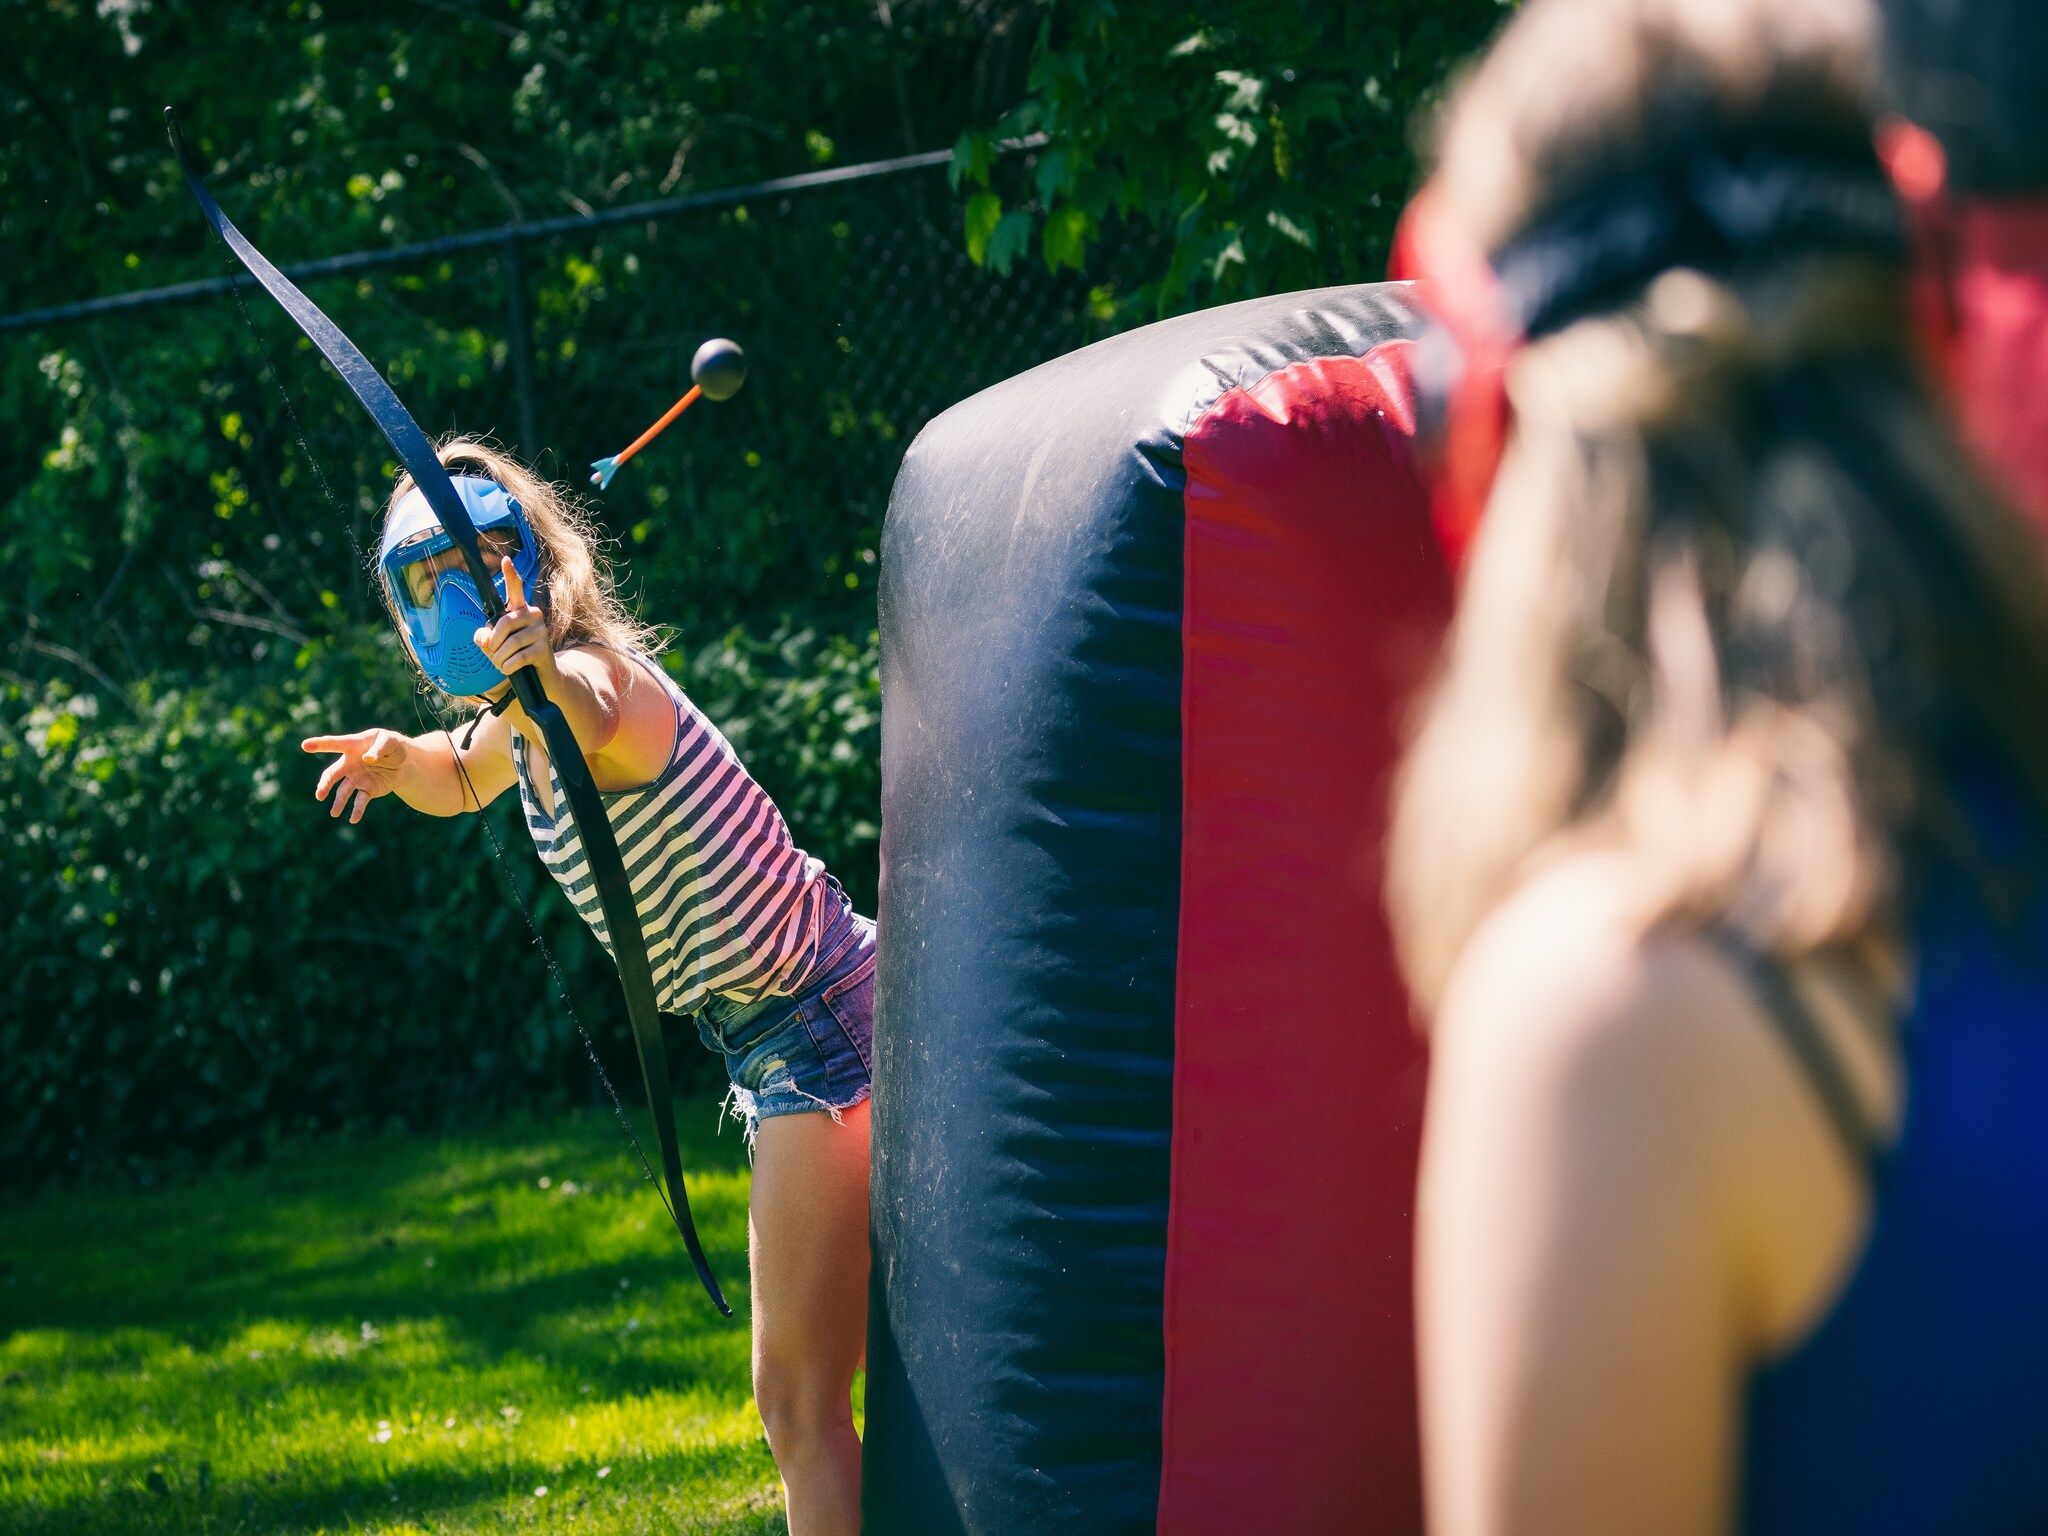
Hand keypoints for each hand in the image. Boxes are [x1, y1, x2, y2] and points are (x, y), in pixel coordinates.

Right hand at [301, 729, 409, 823]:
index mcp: (352, 746)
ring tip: (334, 813)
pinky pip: (360, 800)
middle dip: (325, 784)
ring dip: (339, 802)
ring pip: (343, 791)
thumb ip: (378, 749)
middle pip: (333, 774)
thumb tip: (367, 759)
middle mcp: (349, 764)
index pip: (333, 744)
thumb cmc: (392, 745)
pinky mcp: (367, 789)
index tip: (305, 745)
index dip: (319, 744)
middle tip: (320, 795)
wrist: (404, 762)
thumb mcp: (389, 741)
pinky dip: (357, 810)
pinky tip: (353, 819)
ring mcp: (356, 778)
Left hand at [474, 557, 554, 684]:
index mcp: (520, 610)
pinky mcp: (544, 649)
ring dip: (499, 658)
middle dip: (493, 642)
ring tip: (500, 663)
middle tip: (491, 653)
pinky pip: (519, 657)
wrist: (542, 676)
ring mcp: (541, 631)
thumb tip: (484, 639)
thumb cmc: (514, 654)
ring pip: (511, 643)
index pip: (515, 590)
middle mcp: (533, 615)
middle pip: (504, 623)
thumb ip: (484, 637)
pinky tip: (508, 669)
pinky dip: (508, 666)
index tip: (506, 560)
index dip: (510, 575)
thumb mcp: (494, 644)